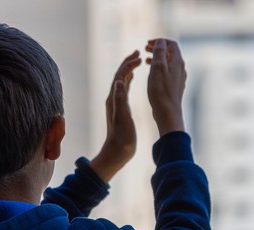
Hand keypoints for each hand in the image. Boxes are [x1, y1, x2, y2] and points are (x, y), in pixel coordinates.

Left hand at [90, 50, 141, 181]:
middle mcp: (113, 98)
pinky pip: (123, 90)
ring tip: (137, 60)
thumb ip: (120, 99)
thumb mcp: (122, 118)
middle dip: (128, 62)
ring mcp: (115, 103)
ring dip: (128, 69)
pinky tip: (132, 79)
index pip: (120, 76)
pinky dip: (128, 80)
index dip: (129, 64)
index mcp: (114, 99)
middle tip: (138, 52)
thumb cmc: (122, 138)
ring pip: (121, 81)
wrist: (116, 152)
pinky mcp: (119, 108)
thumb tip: (120, 81)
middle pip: (119, 75)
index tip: (140, 56)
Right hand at [146, 39, 185, 135]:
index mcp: (177, 62)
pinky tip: (151, 74)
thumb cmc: (160, 91)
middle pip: (170, 53)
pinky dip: (159, 68)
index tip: (147, 43)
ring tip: (145, 60)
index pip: (171, 44)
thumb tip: (161, 42)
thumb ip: (159, 53)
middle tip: (145, 49)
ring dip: (157, 59)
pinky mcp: (175, 87)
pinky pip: (168, 72)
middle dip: (158, 49)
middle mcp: (180, 69)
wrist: (167, 112)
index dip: (159, 41)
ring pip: (168, 63)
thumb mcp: (157, 68)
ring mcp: (178, 78)